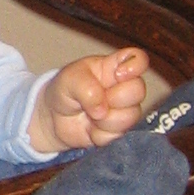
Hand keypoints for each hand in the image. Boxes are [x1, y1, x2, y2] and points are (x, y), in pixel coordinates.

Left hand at [32, 48, 149, 152]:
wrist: (54, 120)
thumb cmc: (64, 90)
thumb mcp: (68, 79)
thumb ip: (86, 88)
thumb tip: (102, 110)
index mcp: (114, 67)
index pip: (139, 59)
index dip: (135, 67)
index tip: (118, 75)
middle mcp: (124, 87)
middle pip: (139, 90)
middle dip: (114, 97)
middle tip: (94, 99)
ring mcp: (124, 110)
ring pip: (132, 116)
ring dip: (105, 119)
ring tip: (90, 114)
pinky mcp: (120, 131)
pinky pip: (119, 135)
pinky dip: (100, 134)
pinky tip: (91, 128)